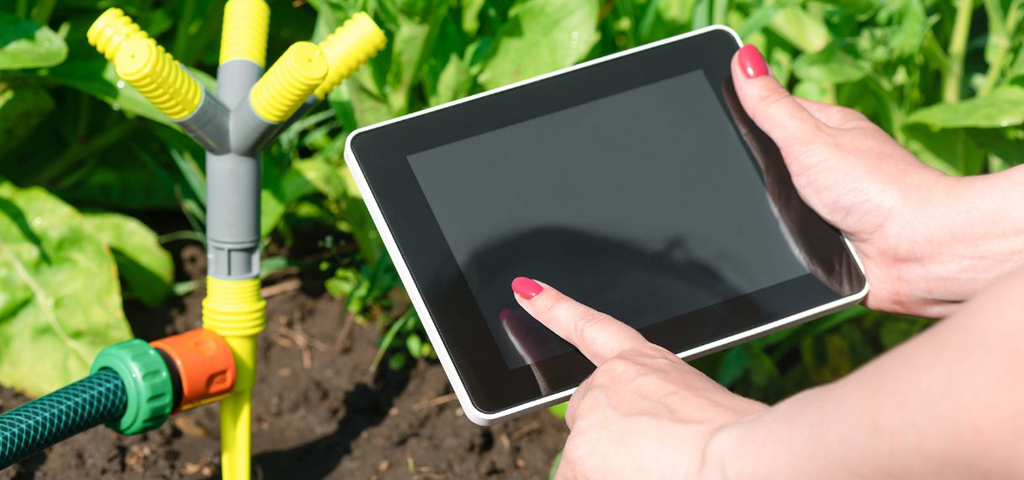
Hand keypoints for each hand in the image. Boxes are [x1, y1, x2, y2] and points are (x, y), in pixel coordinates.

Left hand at [511, 277, 764, 479]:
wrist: (744, 460)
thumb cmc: (743, 445)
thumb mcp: (704, 415)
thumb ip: (659, 418)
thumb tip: (648, 446)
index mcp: (648, 363)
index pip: (590, 329)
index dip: (554, 307)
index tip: (525, 290)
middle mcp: (610, 381)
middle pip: (592, 427)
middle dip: (614, 455)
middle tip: (662, 467)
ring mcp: (591, 415)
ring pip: (587, 464)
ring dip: (615, 476)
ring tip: (666, 474)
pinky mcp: (580, 451)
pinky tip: (641, 479)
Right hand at [731, 45, 1023, 316]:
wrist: (917, 251)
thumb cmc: (877, 188)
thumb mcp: (810, 140)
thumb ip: (772, 106)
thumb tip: (743, 58)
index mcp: (827, 129)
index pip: (772, 114)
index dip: (743, 119)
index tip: (715, 127)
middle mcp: (829, 165)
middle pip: (769, 163)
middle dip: (752, 177)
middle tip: (745, 183)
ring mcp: (828, 203)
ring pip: (774, 205)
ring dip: (766, 216)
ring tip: (767, 219)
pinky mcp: (828, 241)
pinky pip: (788, 239)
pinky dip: (782, 244)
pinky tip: (779, 244)